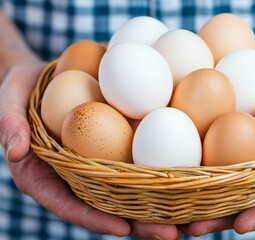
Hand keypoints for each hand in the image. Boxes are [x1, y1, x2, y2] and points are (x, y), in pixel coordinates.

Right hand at [0, 60, 180, 239]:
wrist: (40, 79)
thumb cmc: (18, 91)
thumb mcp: (7, 102)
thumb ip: (8, 125)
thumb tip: (16, 151)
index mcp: (45, 175)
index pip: (69, 205)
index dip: (94, 219)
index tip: (123, 229)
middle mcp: (74, 175)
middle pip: (107, 205)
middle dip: (139, 222)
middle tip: (172, 233)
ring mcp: (94, 162)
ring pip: (126, 190)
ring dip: (157, 204)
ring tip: (188, 215)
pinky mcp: (111, 146)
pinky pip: (134, 161)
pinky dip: (156, 173)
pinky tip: (184, 177)